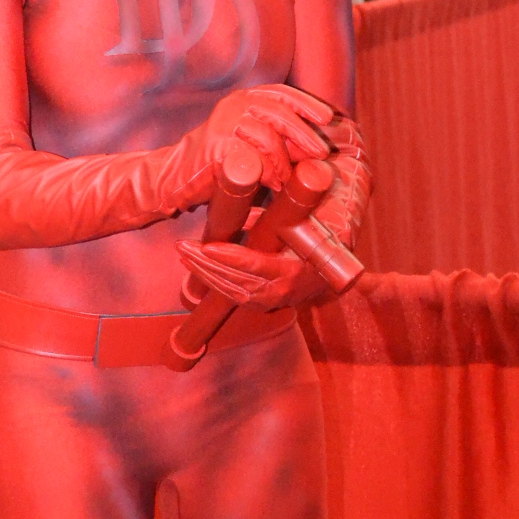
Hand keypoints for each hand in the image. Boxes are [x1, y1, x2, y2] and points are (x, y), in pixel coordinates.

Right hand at [174, 83, 332, 205]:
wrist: (178, 175)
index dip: (307, 104)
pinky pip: (251, 157)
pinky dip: (266, 173)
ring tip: (286, 180)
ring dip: (283, 162)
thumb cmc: (221, 160)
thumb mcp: (254, 141)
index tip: (328, 118)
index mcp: (245, 98)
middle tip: (321, 153)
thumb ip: (280, 137)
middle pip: (279, 113)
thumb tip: (316, 145)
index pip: (281, 93)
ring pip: (267, 137)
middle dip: (304, 134)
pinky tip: (271, 184)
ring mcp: (224, 123)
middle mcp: (235, 105)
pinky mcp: (217, 146)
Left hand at [176, 233, 329, 312]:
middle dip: (206, 262)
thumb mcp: (306, 229)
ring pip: (230, 289)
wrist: (336, 275)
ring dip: (204, 272)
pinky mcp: (263, 304)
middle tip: (183, 246)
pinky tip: (198, 269)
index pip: (254, 264)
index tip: (206, 247)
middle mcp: (279, 292)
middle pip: (236, 278)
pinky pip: (233, 295)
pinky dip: (213, 282)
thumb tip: (246, 214)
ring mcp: (271, 301)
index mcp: (292, 273)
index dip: (229, 256)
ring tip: (184, 255)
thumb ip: (279, 221)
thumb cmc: (321, 245)